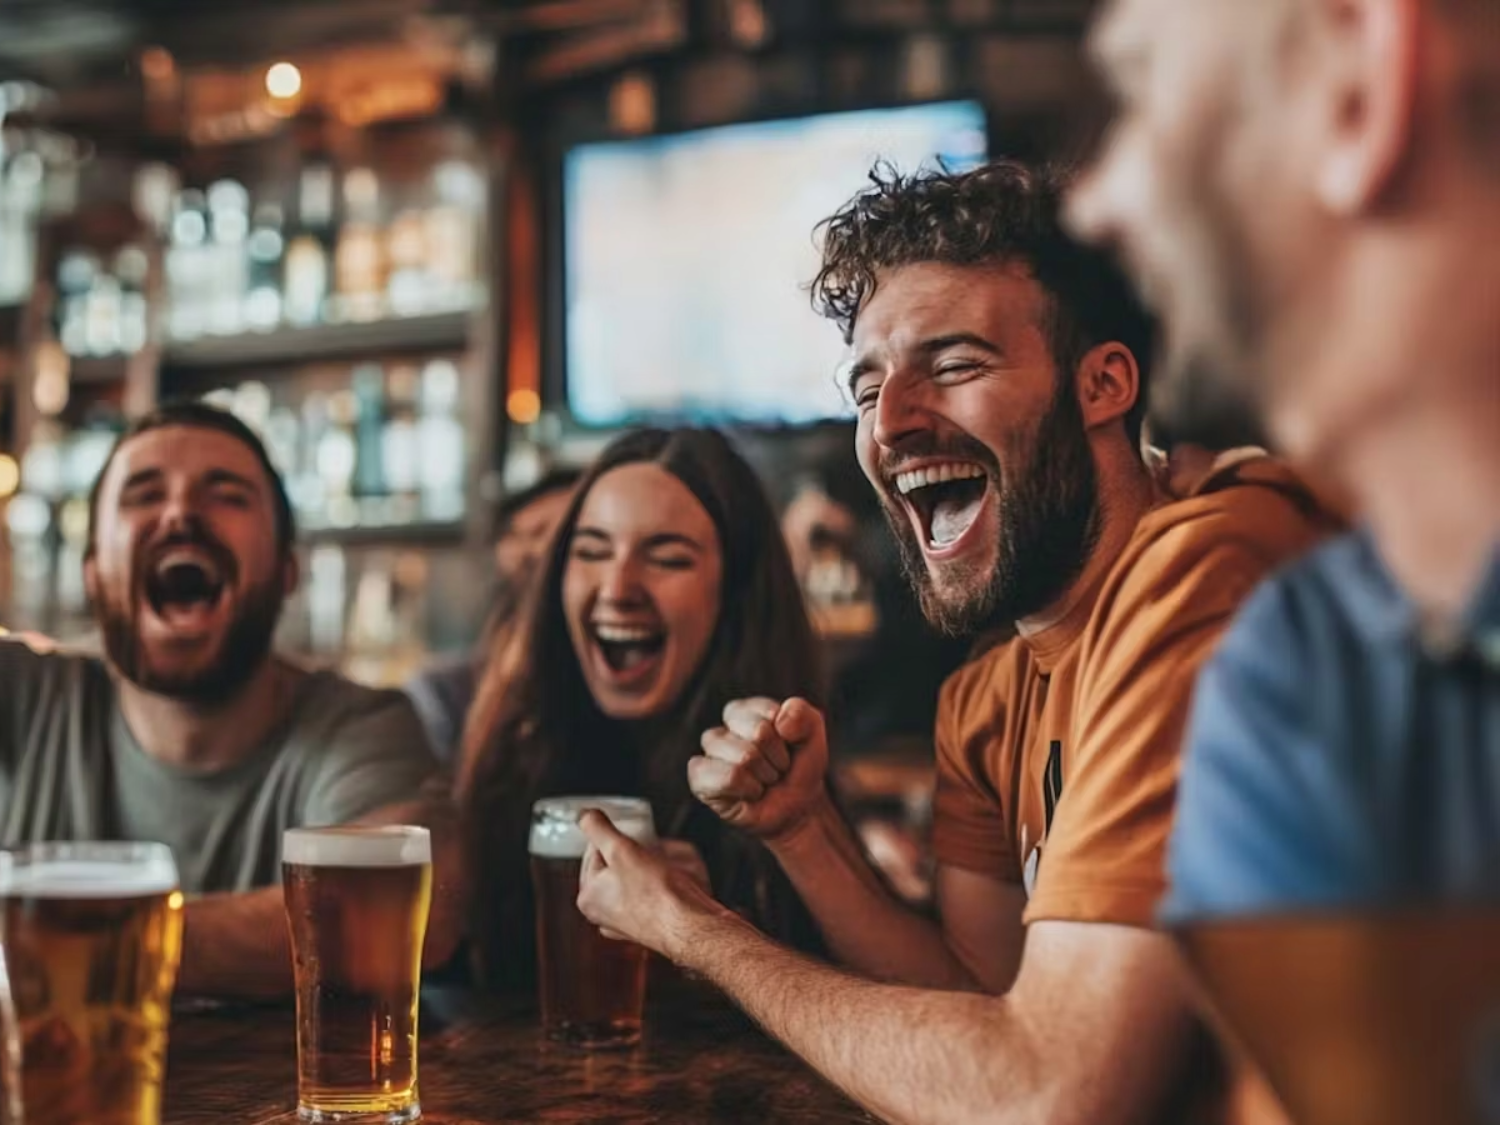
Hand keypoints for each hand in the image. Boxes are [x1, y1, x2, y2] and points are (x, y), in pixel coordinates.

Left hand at [576, 811, 722, 961]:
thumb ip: (597, 827)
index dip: (617, 838)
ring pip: (640, 877)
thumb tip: (584, 816)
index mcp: (589, 898)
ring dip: (657, 865)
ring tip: (672, 867)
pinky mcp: (651, 925)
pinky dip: (667, 884)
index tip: (633, 835)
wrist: (691, 926)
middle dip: (640, 852)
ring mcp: (628, 922)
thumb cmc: (657, 896)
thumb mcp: (620, 849)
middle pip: (619, 865)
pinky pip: (657, 893)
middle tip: (655, 852)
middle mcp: (605, 914)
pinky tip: (678, 883)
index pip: (595, 851)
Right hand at [691, 697, 829, 844]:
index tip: (787, 747)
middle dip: (778, 757)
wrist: (797, 809)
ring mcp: (708, 757)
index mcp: (742, 712)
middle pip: (760, 733)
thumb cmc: (798, 767)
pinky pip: (727, 778)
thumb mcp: (812, 734)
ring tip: (764, 782)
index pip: (769, 712)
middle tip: (776, 769)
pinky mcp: (700, 781)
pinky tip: (749, 794)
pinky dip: (749, 789)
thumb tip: (780, 719)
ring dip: (766, 776)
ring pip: (745, 757)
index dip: (787, 735)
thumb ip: (802, 714)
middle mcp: (720, 731)